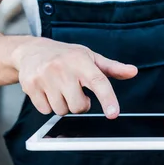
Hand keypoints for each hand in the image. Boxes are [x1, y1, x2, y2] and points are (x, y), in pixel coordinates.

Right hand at [12, 38, 137, 117]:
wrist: (31, 51)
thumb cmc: (66, 56)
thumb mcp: (90, 57)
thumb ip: (112, 68)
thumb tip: (133, 71)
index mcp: (80, 60)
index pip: (98, 81)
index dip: (107, 99)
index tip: (113, 113)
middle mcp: (61, 68)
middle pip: (79, 106)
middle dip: (80, 104)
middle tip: (76, 90)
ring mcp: (44, 77)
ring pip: (62, 110)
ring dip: (64, 105)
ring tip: (60, 89)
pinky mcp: (30, 86)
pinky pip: (46, 111)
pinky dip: (49, 106)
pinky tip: (48, 91)